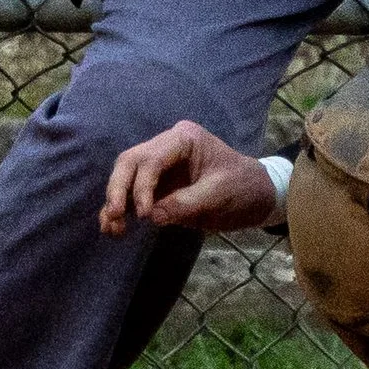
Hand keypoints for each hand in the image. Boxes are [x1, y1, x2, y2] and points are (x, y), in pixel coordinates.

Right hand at [101, 120, 278, 236]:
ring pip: (125, 177)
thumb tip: (153, 216)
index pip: (151, 159)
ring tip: (112, 229)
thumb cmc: (242, 187)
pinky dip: (121, 209)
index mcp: (185, 139)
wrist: (256, 195)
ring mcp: (160, 165)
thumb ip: (186, 203)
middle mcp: (167, 146)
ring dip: (115, 202)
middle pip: (130, 162)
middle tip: (116, 217)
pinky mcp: (156, 185)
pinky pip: (131, 193)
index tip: (145, 214)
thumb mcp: (220, 194)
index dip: (142, 186)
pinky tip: (113, 228)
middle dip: (118, 189)